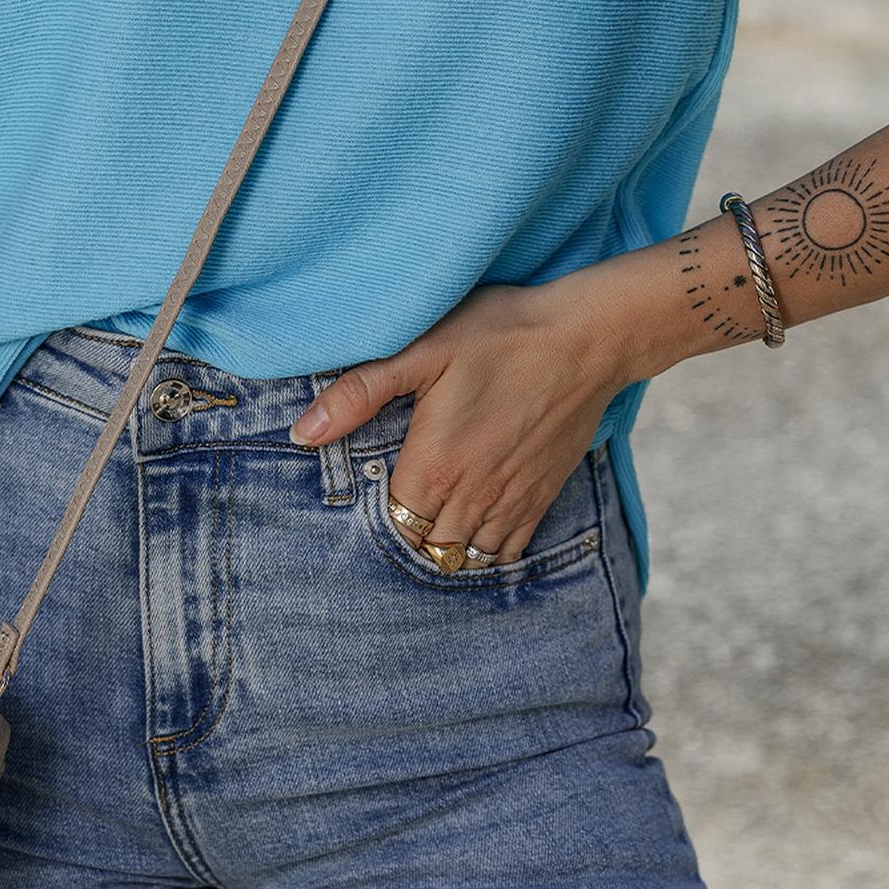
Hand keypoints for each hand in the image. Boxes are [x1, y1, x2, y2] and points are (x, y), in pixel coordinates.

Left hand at [287, 270, 635, 563]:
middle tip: (395, 515)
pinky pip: (510, 550)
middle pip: (427, 549)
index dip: (375, 520)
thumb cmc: (498, 334)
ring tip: (430, 527)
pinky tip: (474, 532)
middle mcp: (473, 497)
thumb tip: (302, 433)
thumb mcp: (420, 350)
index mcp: (434, 467)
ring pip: (468, 555)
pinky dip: (488, 550)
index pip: (391, 526)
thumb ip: (358, 393)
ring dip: (446, 547)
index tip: (369, 500)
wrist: (587, 338)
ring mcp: (511, 500)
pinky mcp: (542, 495)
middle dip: (408, 539)